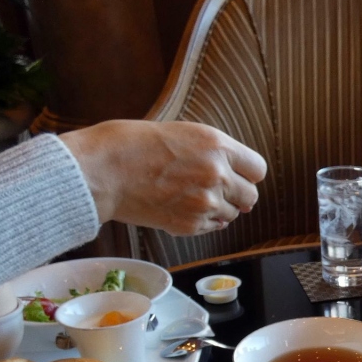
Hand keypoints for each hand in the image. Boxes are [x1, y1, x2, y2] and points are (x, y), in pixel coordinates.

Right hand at [60, 120, 266, 235]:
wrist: (103, 171)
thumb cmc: (133, 145)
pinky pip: (213, 228)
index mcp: (217, 145)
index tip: (238, 175)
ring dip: (218, 208)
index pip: (258, 169)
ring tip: (190, 196)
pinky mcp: (190, 225)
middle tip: (216, 189)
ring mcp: (205, 203)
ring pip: (232, 214)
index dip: (247, 173)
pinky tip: (182, 207)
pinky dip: (203, 221)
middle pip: (251, 196)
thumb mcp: (182, 133)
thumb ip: (214, 153)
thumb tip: (237, 177)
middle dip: (237, 194)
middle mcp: (217, 174)